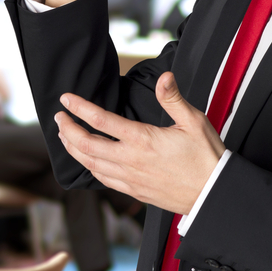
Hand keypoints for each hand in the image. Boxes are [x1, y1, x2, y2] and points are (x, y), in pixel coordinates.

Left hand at [55, 72, 225, 214]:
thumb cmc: (206, 156)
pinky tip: (87, 162)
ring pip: (90, 164)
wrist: (213, 193)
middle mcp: (130, 160)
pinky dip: (88, 168)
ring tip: (64, 137)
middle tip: (58, 117)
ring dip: (73, 149)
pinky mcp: (134, 191)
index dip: (79, 108)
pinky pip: (103, 180)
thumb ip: (173, 98)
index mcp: (142, 139)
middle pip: (86, 145)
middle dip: (67, 129)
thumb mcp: (194, 121)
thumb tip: (165, 77)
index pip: (100, 120)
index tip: (66, 99)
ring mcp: (130, 178)